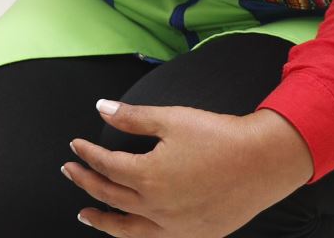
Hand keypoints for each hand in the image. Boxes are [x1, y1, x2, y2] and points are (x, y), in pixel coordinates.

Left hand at [62, 104, 313, 236]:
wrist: (264, 162)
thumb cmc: (218, 136)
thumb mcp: (171, 119)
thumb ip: (132, 118)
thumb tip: (101, 107)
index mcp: (148, 176)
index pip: (106, 165)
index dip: (87, 154)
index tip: (75, 145)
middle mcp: (157, 207)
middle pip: (111, 196)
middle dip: (87, 182)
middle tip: (70, 172)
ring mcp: (176, 227)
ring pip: (128, 229)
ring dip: (103, 221)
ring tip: (86, 214)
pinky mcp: (195, 235)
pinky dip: (135, 237)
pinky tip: (130, 231)